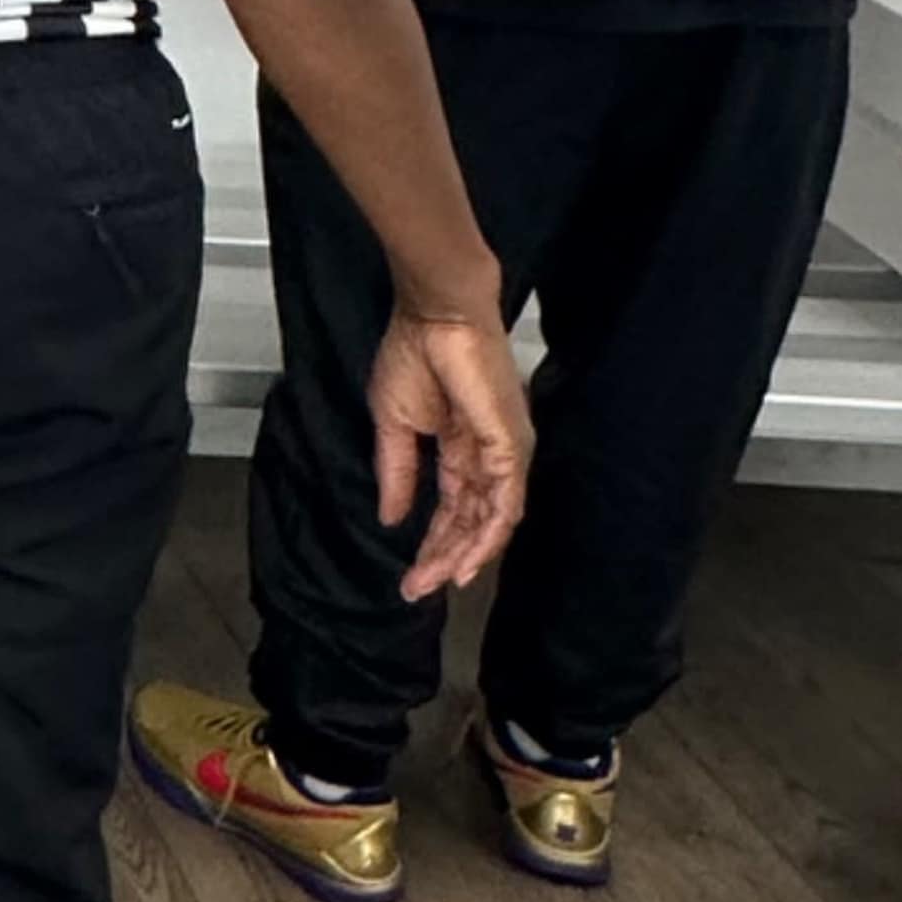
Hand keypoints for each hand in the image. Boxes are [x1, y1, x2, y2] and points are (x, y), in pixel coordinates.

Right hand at [368, 308, 532, 596]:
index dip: (431, 544)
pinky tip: (468, 560)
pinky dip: (489, 535)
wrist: (434, 314)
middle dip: (445, 557)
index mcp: (460, 448)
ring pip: (492, 519)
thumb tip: (390, 516)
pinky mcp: (511, 445)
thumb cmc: (413, 351)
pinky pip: (506, 502)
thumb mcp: (393, 423)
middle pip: (472, 521)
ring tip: (440, 582)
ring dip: (465, 554)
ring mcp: (504, 452)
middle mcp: (488, 455)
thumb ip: (397, 472)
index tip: (409, 577)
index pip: (451, 508)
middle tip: (420, 587)